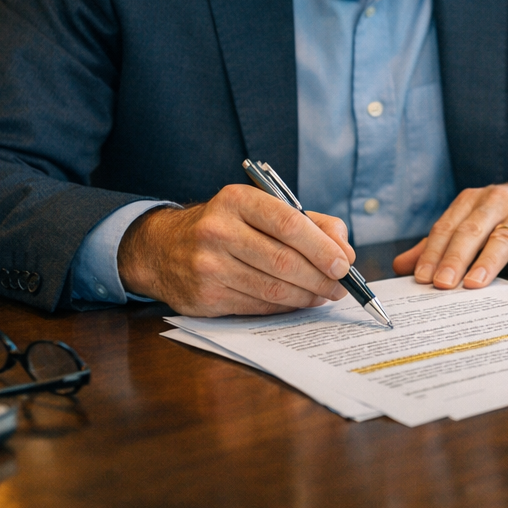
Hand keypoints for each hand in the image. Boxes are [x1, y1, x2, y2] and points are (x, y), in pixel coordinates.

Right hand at [118, 184, 355, 315]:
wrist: (162, 248)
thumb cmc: (227, 226)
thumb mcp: (262, 210)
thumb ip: (311, 223)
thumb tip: (345, 251)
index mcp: (237, 200)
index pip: (288, 223)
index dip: (322, 247)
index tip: (344, 263)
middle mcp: (218, 231)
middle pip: (283, 260)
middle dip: (320, 277)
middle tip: (341, 286)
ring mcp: (207, 266)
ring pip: (272, 289)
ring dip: (307, 296)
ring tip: (324, 295)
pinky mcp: (204, 297)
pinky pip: (257, 306)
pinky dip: (285, 307)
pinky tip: (298, 301)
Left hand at [392, 179, 507, 288]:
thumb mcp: (474, 222)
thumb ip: (440, 244)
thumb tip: (401, 266)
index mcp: (473, 201)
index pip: (448, 227)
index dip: (433, 252)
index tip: (421, 277)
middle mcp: (498, 201)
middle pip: (472, 231)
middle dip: (455, 258)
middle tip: (442, 284)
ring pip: (503, 237)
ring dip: (487, 262)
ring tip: (474, 284)